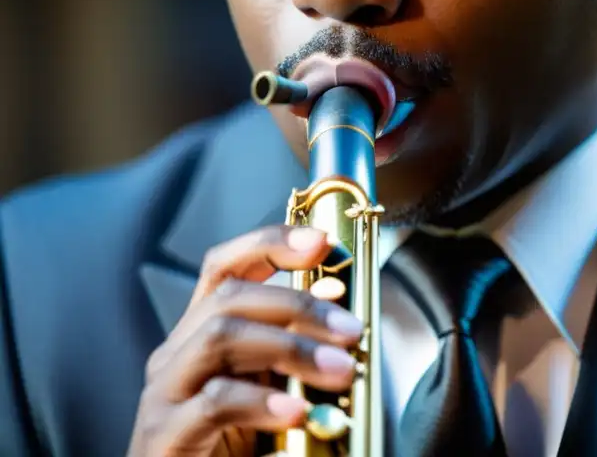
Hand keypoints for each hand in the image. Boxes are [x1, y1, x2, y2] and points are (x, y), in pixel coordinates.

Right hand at [128, 225, 362, 456]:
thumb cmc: (230, 446)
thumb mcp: (268, 388)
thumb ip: (293, 351)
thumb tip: (342, 313)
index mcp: (200, 335)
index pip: (225, 267)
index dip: (270, 245)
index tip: (321, 242)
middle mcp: (176, 354)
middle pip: (229, 297)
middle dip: (298, 304)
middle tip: (351, 328)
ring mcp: (164, 393)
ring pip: (220, 337)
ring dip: (290, 347)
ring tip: (340, 370)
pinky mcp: (164, 436)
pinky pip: (213, 402)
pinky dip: (262, 402)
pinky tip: (298, 412)